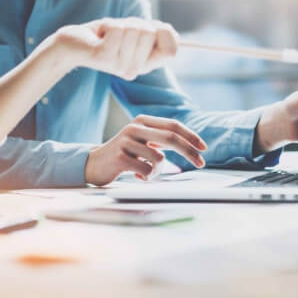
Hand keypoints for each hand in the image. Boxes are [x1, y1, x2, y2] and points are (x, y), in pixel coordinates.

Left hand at [50, 17, 178, 80]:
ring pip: (134, 29)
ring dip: (120, 23)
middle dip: (135, 23)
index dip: (165, 33)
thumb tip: (167, 30)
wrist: (73, 44)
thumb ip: (154, 33)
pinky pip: (118, 29)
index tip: (151, 28)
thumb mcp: (134, 34)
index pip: (171, 51)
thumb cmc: (106, 36)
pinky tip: (100, 35)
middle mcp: (135, 70)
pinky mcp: (104, 57)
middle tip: (120, 33)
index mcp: (146, 65)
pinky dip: (108, 24)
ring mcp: (120, 65)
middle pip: (151, 33)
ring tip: (108, 34)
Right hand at [85, 115, 206, 185]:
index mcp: (143, 121)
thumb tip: (191, 147)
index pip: (173, 125)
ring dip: (158, 170)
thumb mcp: (143, 141)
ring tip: (146, 172)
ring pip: (159, 158)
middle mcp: (135, 127)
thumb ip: (161, 140)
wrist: (93, 164)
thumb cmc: (124, 155)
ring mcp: (126, 141)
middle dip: (189, 152)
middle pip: (171, 138)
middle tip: (201, 163)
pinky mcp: (120, 157)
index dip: (191, 136)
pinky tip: (135, 175)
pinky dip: (146, 177)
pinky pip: (146, 170)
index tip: (204, 148)